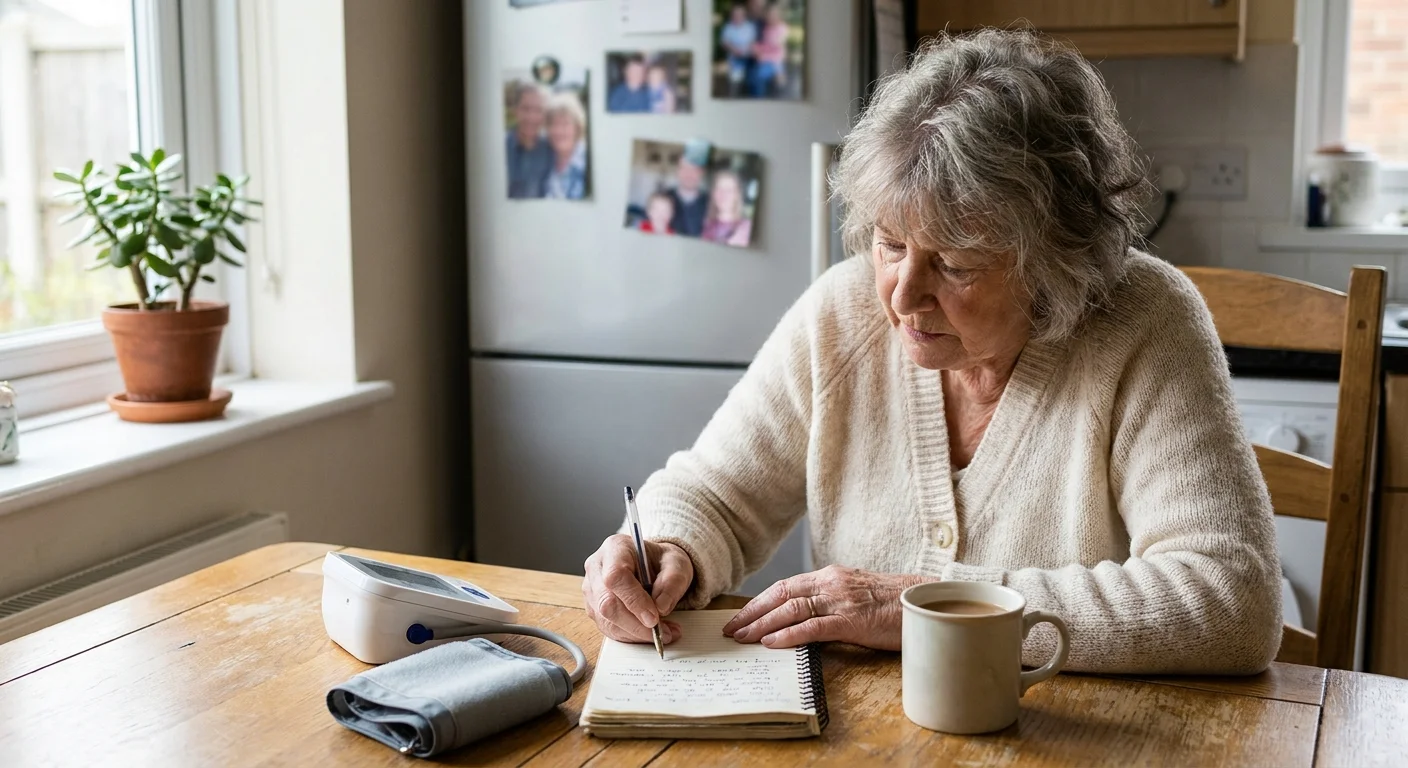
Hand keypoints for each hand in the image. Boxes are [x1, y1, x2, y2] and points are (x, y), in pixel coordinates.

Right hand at [583, 534, 693, 644]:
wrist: (652, 565)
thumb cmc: (660, 561)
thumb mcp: (676, 563)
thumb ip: (672, 581)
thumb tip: (661, 607)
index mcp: (615, 548)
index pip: (616, 576)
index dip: (634, 600)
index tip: (654, 617)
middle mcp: (597, 567)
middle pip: (606, 602)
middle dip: (636, 624)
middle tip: (661, 631)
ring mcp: (592, 589)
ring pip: (606, 620)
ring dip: (635, 633)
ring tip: (662, 632)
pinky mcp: (594, 608)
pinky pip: (608, 628)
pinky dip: (630, 636)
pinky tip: (648, 633)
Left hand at [722, 565, 927, 650]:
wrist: (929, 601)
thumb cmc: (895, 603)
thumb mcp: (858, 595)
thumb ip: (831, 601)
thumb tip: (804, 618)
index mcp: (831, 576)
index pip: (786, 586)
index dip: (760, 601)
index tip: (740, 616)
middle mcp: (831, 583)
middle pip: (781, 594)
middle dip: (752, 612)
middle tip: (730, 629)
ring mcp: (841, 600)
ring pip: (791, 609)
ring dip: (762, 624)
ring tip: (742, 638)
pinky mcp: (853, 620)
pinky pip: (813, 626)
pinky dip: (789, 635)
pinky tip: (772, 644)